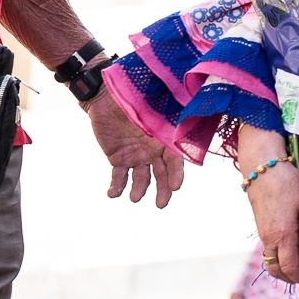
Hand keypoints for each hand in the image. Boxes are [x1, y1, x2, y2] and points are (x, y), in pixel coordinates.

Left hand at [84, 85, 180, 206]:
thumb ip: (170, 114)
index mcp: (165, 140)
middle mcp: (153, 152)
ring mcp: (136, 156)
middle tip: (160, 204)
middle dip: (162, 190)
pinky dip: (116, 187)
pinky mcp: (118, 158)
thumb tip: (193, 112)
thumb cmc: (135, 95)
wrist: (105, 94)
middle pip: (161, 175)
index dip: (176, 174)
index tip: (175, 186)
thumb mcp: (155, 103)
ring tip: (134, 197)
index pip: (175, 161)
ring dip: (139, 190)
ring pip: (141, 179)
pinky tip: (112, 194)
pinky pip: (119, 177)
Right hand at [237, 131, 298, 284]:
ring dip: (283, 267)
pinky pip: (268, 249)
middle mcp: (269, 238)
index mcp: (283, 234)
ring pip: (270, 261)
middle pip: (276, 270)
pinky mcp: (260, 227)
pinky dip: (279, 255)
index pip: (290, 268)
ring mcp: (262, 233)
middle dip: (290, 278)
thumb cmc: (287, 183)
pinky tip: (291, 246)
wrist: (262, 168)